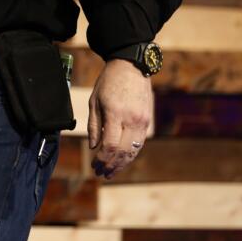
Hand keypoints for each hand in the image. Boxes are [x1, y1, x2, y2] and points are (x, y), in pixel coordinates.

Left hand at [88, 59, 152, 178]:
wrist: (132, 67)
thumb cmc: (109, 82)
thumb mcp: (94, 100)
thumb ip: (94, 125)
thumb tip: (94, 146)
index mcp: (115, 114)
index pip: (111, 145)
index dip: (102, 158)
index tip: (95, 165)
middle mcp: (132, 120)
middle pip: (124, 152)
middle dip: (112, 165)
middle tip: (102, 173)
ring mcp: (142, 121)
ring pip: (134, 150)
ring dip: (122, 164)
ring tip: (111, 172)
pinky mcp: (148, 121)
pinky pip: (139, 143)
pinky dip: (131, 154)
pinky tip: (122, 160)